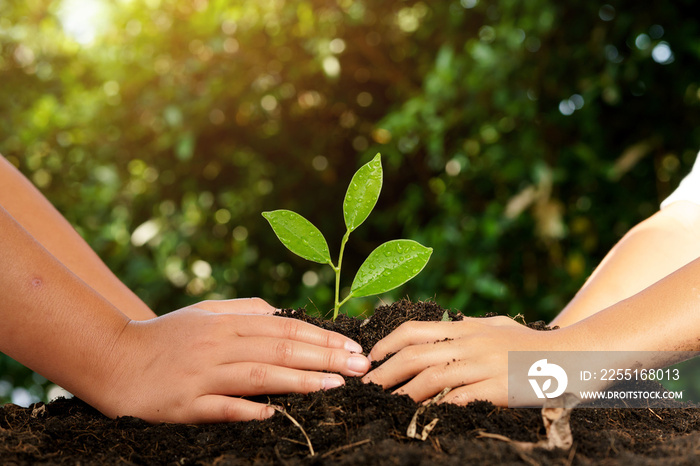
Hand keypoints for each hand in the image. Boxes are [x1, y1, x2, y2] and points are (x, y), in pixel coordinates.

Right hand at [98, 298, 369, 422]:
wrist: (112, 358)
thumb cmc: (164, 336)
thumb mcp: (203, 313)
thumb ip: (242, 310)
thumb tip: (278, 311)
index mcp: (226, 324)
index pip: (284, 328)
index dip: (321, 337)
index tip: (352, 347)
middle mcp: (218, 345)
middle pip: (280, 349)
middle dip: (324, 357)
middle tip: (360, 366)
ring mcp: (201, 376)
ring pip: (258, 376)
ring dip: (299, 380)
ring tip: (335, 386)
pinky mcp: (184, 405)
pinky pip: (220, 408)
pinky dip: (247, 411)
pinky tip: (274, 416)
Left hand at [362, 316, 550, 405]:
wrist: (575, 353)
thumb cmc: (534, 343)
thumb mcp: (497, 327)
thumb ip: (470, 328)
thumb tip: (447, 326)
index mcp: (466, 328)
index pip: (414, 330)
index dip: (386, 343)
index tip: (370, 357)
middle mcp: (469, 343)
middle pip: (413, 355)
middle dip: (384, 372)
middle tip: (365, 387)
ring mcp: (483, 365)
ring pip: (429, 378)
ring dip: (401, 393)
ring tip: (383, 405)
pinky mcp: (498, 388)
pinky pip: (458, 398)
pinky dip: (435, 408)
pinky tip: (421, 416)